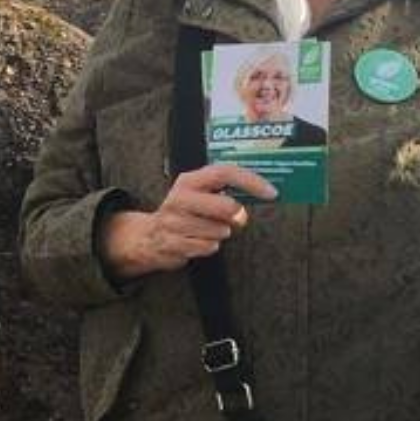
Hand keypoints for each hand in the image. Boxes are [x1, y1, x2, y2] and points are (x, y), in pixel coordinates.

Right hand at [99, 164, 278, 279]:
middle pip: (226, 206)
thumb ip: (225, 191)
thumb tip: (261, 195)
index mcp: (189, 181)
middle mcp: (179, 198)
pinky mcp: (172, 243)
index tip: (272, 193)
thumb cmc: (185, 214)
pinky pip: (207, 247)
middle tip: (238, 219)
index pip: (224, 173)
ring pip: (219, 231)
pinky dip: (209, 247)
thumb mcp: (199, 195)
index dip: (251, 181)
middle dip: (237, 215)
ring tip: (209, 230)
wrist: (148, 237)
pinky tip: (198, 241)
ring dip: (220, 233)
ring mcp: (173, 222)